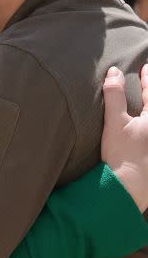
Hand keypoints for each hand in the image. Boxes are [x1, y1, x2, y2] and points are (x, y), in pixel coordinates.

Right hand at [102, 65, 147, 212]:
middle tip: (146, 83)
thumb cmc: (123, 154)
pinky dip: (143, 125)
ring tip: (142, 104)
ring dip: (145, 111)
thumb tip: (114, 71)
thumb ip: (114, 95)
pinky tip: (139, 129)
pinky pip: (146, 134)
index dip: (147, 80)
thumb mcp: (115, 121)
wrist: (127, 189)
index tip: (145, 68)